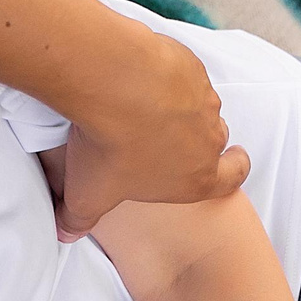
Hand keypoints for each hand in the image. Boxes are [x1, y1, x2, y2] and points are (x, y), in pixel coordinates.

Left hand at [51, 30, 251, 239]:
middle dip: (196, 139)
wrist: (116, 85)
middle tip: (165, 135)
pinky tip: (139, 78)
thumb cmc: (108, 147)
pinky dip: (166, 76)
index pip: (233, 177)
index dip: (233, 170)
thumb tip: (67, 234)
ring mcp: (203, 99)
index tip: (232, 160)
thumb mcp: (86, 197)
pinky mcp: (190, 66)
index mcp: (197, 178)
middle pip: (215, 139)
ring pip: (200, 105)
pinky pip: (183, 73)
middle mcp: (210, 138)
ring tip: (144, 105)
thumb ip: (78, 220)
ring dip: (179, 106)